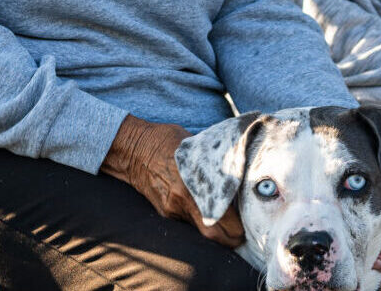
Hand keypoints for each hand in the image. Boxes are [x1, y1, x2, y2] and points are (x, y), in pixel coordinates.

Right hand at [101, 115, 243, 246]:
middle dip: (231, 239)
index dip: (238, 227)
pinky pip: (188, 222)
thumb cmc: (167, 141)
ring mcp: (172, 209)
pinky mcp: (164, 212)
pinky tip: (206, 210)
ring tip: (229, 222)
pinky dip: (200, 220)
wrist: (131, 149)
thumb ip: (215, 165)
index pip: (222, 219)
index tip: (249, 225)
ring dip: (216, 229)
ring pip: (201, 231)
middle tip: (242, 234)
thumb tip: (240, 173)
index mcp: (193, 185)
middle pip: (213, 235)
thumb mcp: (196, 148)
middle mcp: (182, 202)